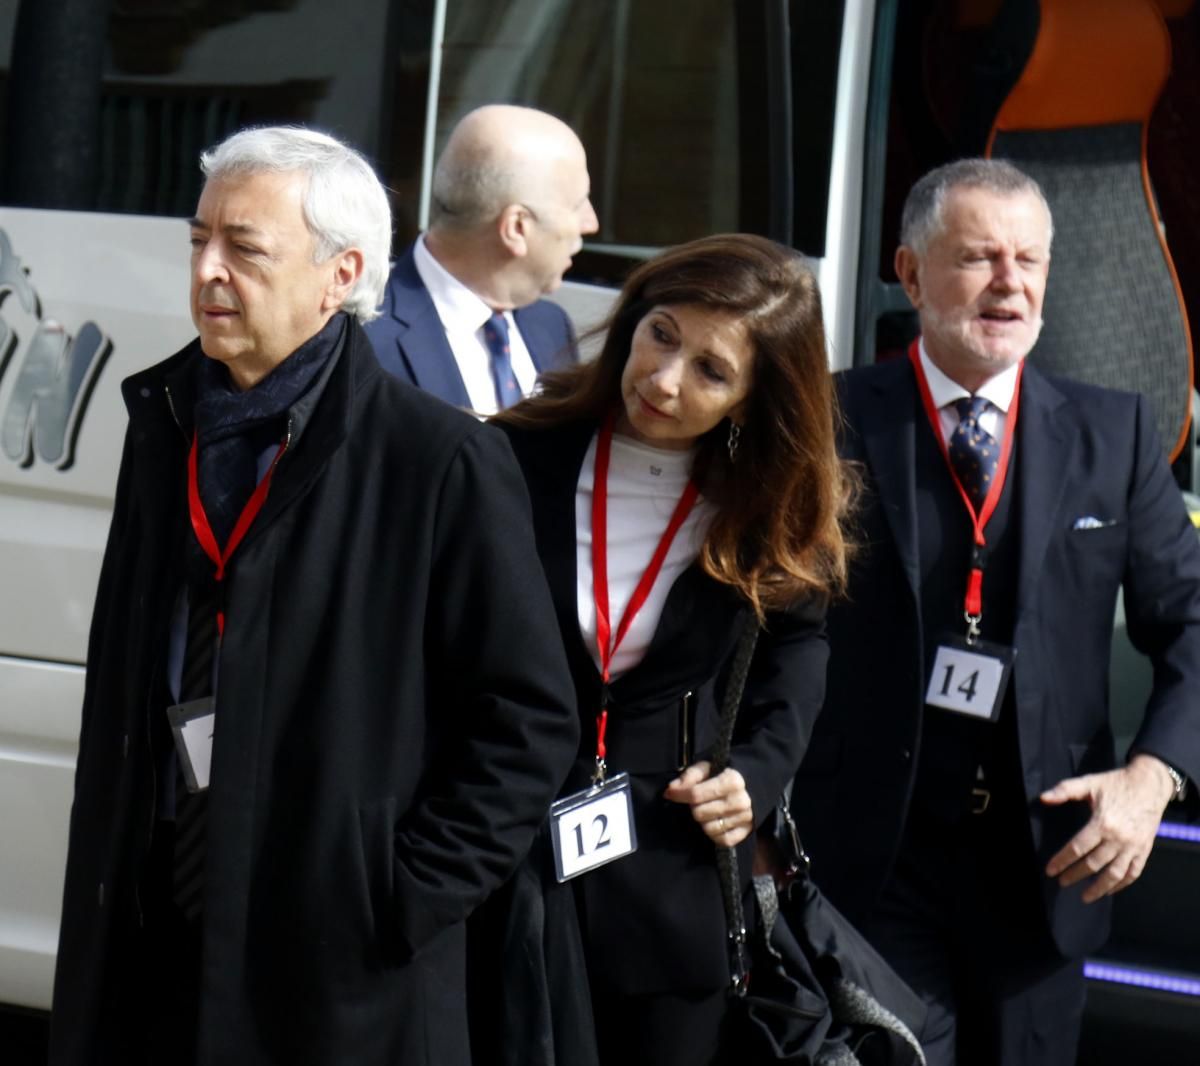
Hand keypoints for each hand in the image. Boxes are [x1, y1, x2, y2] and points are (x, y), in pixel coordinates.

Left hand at [663, 759, 753, 845]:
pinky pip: (722, 840)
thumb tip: (672, 789)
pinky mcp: (746, 832)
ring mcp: (745, 818)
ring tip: (708, 810)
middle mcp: (741, 801)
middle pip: (700, 813)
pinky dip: (715, 834)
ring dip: (704, 821)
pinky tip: (716, 822)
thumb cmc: (723, 775)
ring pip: (709, 829)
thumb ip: (690, 776)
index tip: (671, 793)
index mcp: (732, 781)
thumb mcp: (707, 768)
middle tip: (699, 801)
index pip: (697, 794)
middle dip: (694, 807)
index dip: (679, 795)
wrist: (750, 786)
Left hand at [1040, 754, 1174, 902]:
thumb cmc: (1115, 783)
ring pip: (1114, 874)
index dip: (1062, 860)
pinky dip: (1121, 885)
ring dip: (1098, 888)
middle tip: (1061, 882)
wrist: (1150, 784)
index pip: (1077, 848)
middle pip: (1093, 864)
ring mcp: (1133, 847)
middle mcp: (1119, 839)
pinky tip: (1109, 890)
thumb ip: (1065, 790)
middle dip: (1075, 875)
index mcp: (1103, 823)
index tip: (1050, 870)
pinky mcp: (1144, 850)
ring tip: (1084, 896)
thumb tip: (1043, 798)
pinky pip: (1133, 873)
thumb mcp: (1089, 782)